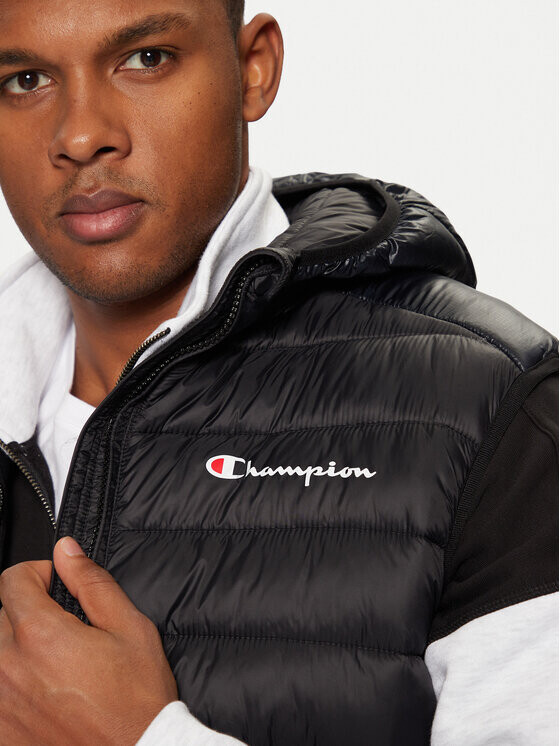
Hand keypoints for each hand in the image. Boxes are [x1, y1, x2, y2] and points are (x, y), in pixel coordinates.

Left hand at [0, 537, 177, 745]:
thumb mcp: (129, 628)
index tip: (56, 586)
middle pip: (0, 616)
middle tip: (64, 630)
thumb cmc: (137, 700)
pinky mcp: (1, 731)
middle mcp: (9, 668)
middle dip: (28, 612)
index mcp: (41, 635)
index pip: (11, 580)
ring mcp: (0, 704)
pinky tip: (44, 693)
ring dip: (18, 649)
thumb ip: (92, 583)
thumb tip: (66, 551)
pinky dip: (14, 685)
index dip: (38, 574)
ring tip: (54, 664)